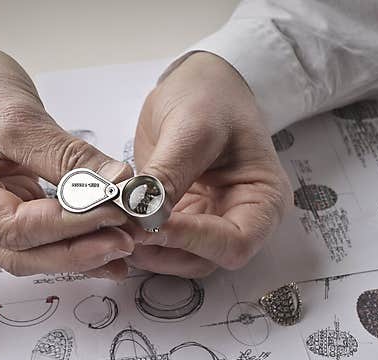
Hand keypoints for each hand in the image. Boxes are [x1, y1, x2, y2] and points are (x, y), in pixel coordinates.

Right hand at [0, 27, 133, 278]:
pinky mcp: (1, 216)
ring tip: (123, 243)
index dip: (70, 227)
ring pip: (33, 254)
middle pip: (24, 254)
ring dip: (79, 253)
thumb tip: (118, 183)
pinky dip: (72, 241)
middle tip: (125, 239)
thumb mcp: (16, 115)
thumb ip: (67, 157)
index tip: (114, 213)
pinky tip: (105, 242)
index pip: (17, 230)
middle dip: (78, 251)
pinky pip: (39, 239)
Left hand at [127, 52, 291, 277]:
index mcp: (264, 201)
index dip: (191, 241)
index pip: (234, 243)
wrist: (201, 82)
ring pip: (177, 259)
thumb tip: (142, 215)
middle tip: (122, 230)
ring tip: (114, 226)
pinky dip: (136, 237)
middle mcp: (239, 220)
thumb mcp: (193, 129)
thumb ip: (169, 175)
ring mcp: (207, 222)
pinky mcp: (180, 219)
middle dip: (162, 251)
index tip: (150, 226)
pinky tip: (113, 222)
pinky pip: (158, 242)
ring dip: (145, 250)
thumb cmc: (212, 97)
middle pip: (204, 260)